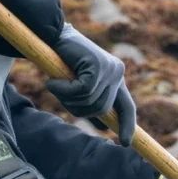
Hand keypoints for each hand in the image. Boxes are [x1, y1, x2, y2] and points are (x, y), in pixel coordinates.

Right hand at [45, 23, 136, 146]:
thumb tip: (103, 128)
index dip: (127, 125)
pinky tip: (54, 80)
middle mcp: (117, 73)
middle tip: (62, 96)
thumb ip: (91, 103)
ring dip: (68, 98)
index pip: (127, 107)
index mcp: (116, 78)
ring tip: (56, 84)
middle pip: (102, 110)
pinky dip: (64, 90)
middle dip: (80, 110)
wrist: (50, 35)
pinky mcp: (98, 65)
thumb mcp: (79, 87)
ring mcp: (110, 69)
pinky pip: (82, 91)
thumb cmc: (61, 62)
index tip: (126, 143)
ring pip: (91, 102)